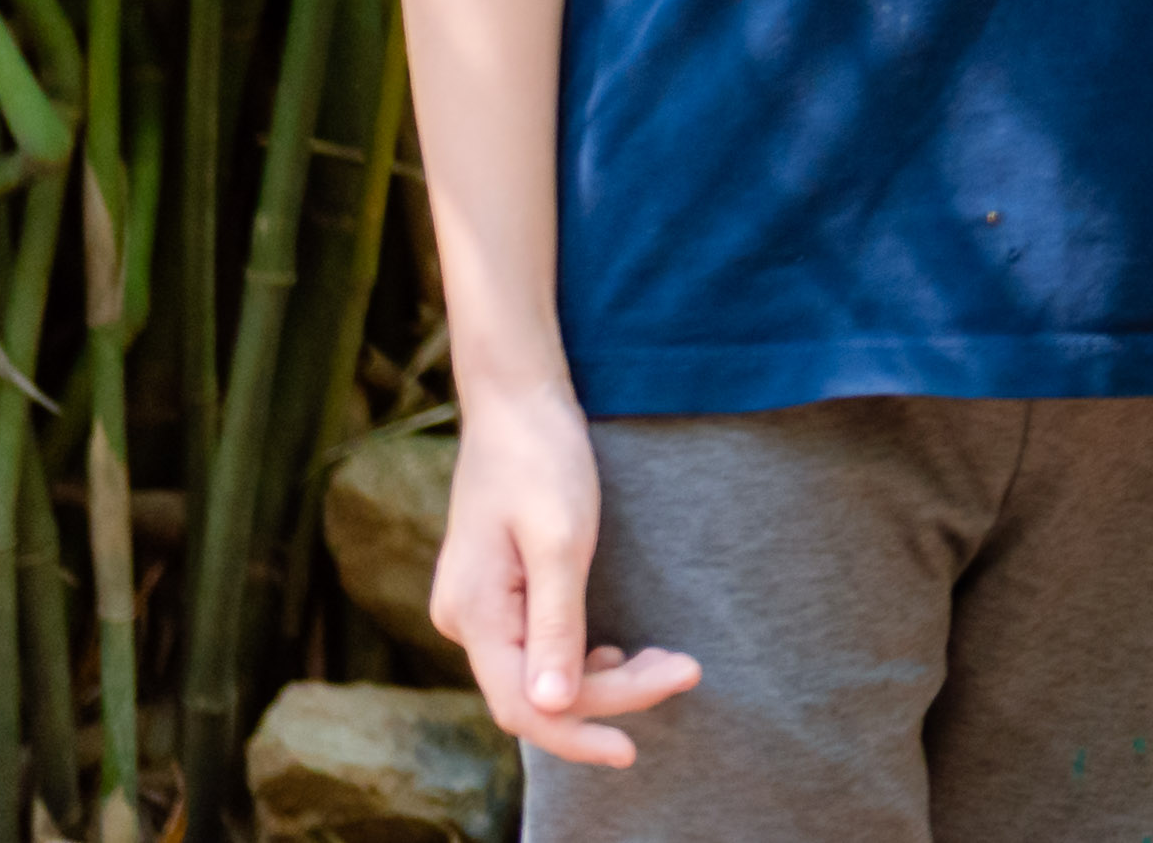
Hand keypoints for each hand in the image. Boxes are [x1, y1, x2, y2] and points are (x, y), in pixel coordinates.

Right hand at [431, 379, 697, 765]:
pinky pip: (538, 649)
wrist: (518, 403)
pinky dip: (583, 660)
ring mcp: (479, 610)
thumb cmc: (542, 459)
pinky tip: (620, 656)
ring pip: (541, 674)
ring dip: (604, 680)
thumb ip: (557, 625)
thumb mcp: (561, 539)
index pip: (524, 706)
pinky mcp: (498, 595)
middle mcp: (466, 623)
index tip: (635, 748)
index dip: (579, 733)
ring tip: (669, 662)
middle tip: (686, 670)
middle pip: (537, 694)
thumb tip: (550, 707)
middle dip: (612, 698)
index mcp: (476, 615)